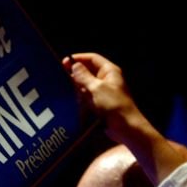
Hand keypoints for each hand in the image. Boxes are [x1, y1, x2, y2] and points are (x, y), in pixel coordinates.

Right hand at [63, 53, 185, 185]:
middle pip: (88, 71)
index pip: (92, 59)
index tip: (64, 63)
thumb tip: (74, 65)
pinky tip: (70, 99)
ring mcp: (104, 92)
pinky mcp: (100, 103)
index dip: (78, 59)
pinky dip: (79, 96)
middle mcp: (107, 80)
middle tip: (61, 76)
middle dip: (75, 73)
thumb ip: (83, 76)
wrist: (125, 127)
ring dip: (76, 85)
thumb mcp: (96, 88)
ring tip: (63, 87)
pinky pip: (87, 96)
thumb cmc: (113, 105)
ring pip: (86, 84)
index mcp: (109, 71)